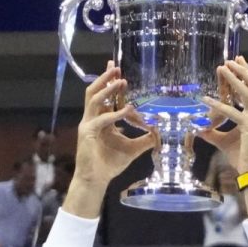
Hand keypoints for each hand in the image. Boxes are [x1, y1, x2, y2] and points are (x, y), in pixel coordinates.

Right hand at [67, 63, 157, 197]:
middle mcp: (93, 119)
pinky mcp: (87, 133)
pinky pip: (101, 120)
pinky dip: (115, 114)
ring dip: (107, 89)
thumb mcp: (133, 149)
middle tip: (116, 67)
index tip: (117, 70)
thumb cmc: (110, 164)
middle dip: (105, 78)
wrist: (96, 180)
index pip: (104, 96)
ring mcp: (88, 125)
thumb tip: (160, 132)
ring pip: (94, 100)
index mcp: (101, 120)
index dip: (109, 82)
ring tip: (121, 81)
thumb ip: (145, 139)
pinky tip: (127, 110)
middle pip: (95, 92)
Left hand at [200, 57, 247, 174]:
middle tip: (230, 59)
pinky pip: (232, 111)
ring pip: (247, 92)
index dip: (247, 73)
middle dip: (242, 70)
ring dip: (234, 78)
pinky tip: (206, 99)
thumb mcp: (225, 141)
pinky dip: (218, 104)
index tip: (238, 61)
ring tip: (223, 68)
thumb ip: (213, 133)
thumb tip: (199, 128)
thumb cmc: (243, 157)